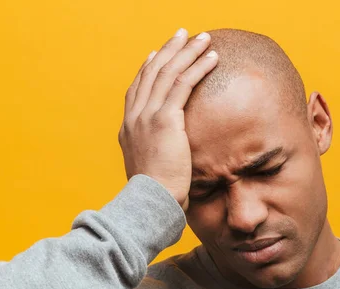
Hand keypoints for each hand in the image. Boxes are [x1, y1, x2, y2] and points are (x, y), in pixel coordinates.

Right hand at [118, 28, 217, 210]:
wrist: (149, 203)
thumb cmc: (155, 194)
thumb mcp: (149, 168)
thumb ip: (154, 152)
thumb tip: (164, 153)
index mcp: (128, 127)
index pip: (137, 88)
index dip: (149, 68)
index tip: (158, 53)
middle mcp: (134, 116)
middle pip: (152, 72)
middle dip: (169, 50)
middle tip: (183, 34)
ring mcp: (147, 116)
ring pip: (168, 73)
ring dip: (187, 52)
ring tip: (203, 38)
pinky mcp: (165, 119)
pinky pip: (183, 84)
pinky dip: (197, 67)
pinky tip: (211, 57)